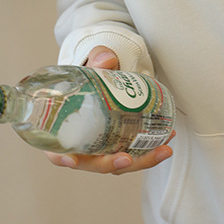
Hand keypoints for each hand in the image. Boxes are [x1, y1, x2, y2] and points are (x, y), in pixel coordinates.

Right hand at [45, 46, 174, 174]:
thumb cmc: (89, 78)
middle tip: (127, 159)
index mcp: (62, 131)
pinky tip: (168, 139)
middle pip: (93, 164)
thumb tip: (107, 60)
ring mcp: (103, 149)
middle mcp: (82, 146)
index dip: (62, 158)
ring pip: (118, 163)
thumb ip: (97, 60)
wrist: (103, 79)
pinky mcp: (120, 146)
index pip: (56, 152)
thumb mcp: (91, 66)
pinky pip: (134, 154)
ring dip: (141, 160)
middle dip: (112, 164)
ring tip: (162, 149)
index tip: (72, 160)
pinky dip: (150, 151)